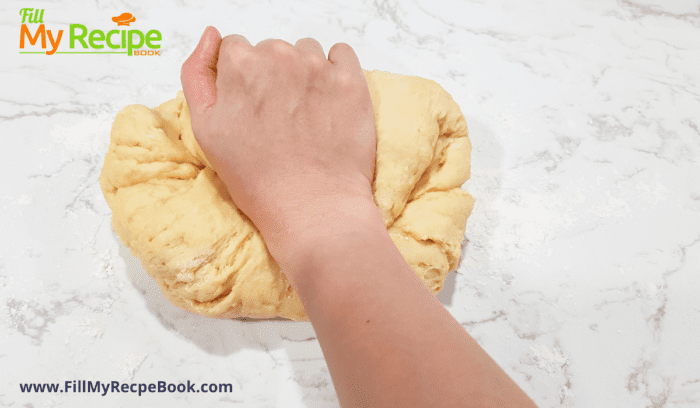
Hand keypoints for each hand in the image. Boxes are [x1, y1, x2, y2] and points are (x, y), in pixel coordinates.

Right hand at [180, 27, 377, 263]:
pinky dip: (335, 71)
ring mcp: (319, 67)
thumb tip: (211, 36)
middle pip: (270, 50)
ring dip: (303, 72)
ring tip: (304, 114)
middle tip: (276, 119)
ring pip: (305, 52)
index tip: (250, 107)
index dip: (240, 80)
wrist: (312, 205)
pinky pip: (341, 55)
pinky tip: (328, 101)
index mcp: (241, 65)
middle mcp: (279, 56)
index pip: (235, 49)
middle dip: (271, 76)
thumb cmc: (256, 176)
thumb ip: (197, 73)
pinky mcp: (351, 81)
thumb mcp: (204, 129)